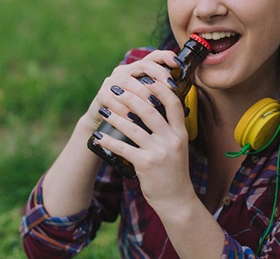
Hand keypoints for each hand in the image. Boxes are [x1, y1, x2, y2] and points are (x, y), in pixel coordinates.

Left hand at [92, 50, 196, 210]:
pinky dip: (109, 141)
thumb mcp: (179, 146)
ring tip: (103, 109)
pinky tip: (99, 137)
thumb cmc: (174, 170)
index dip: (160, 88)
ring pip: (133, 128)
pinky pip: (123, 148)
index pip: (173, 103)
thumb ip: (170, 128)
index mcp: (181, 132)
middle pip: (149, 110)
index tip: (145, 79)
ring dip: (115, 116)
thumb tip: (153, 107)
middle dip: (130, 97)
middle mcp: (172, 140)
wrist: (177, 200)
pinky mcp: (146, 165)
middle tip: (116, 90)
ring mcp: (159, 152)